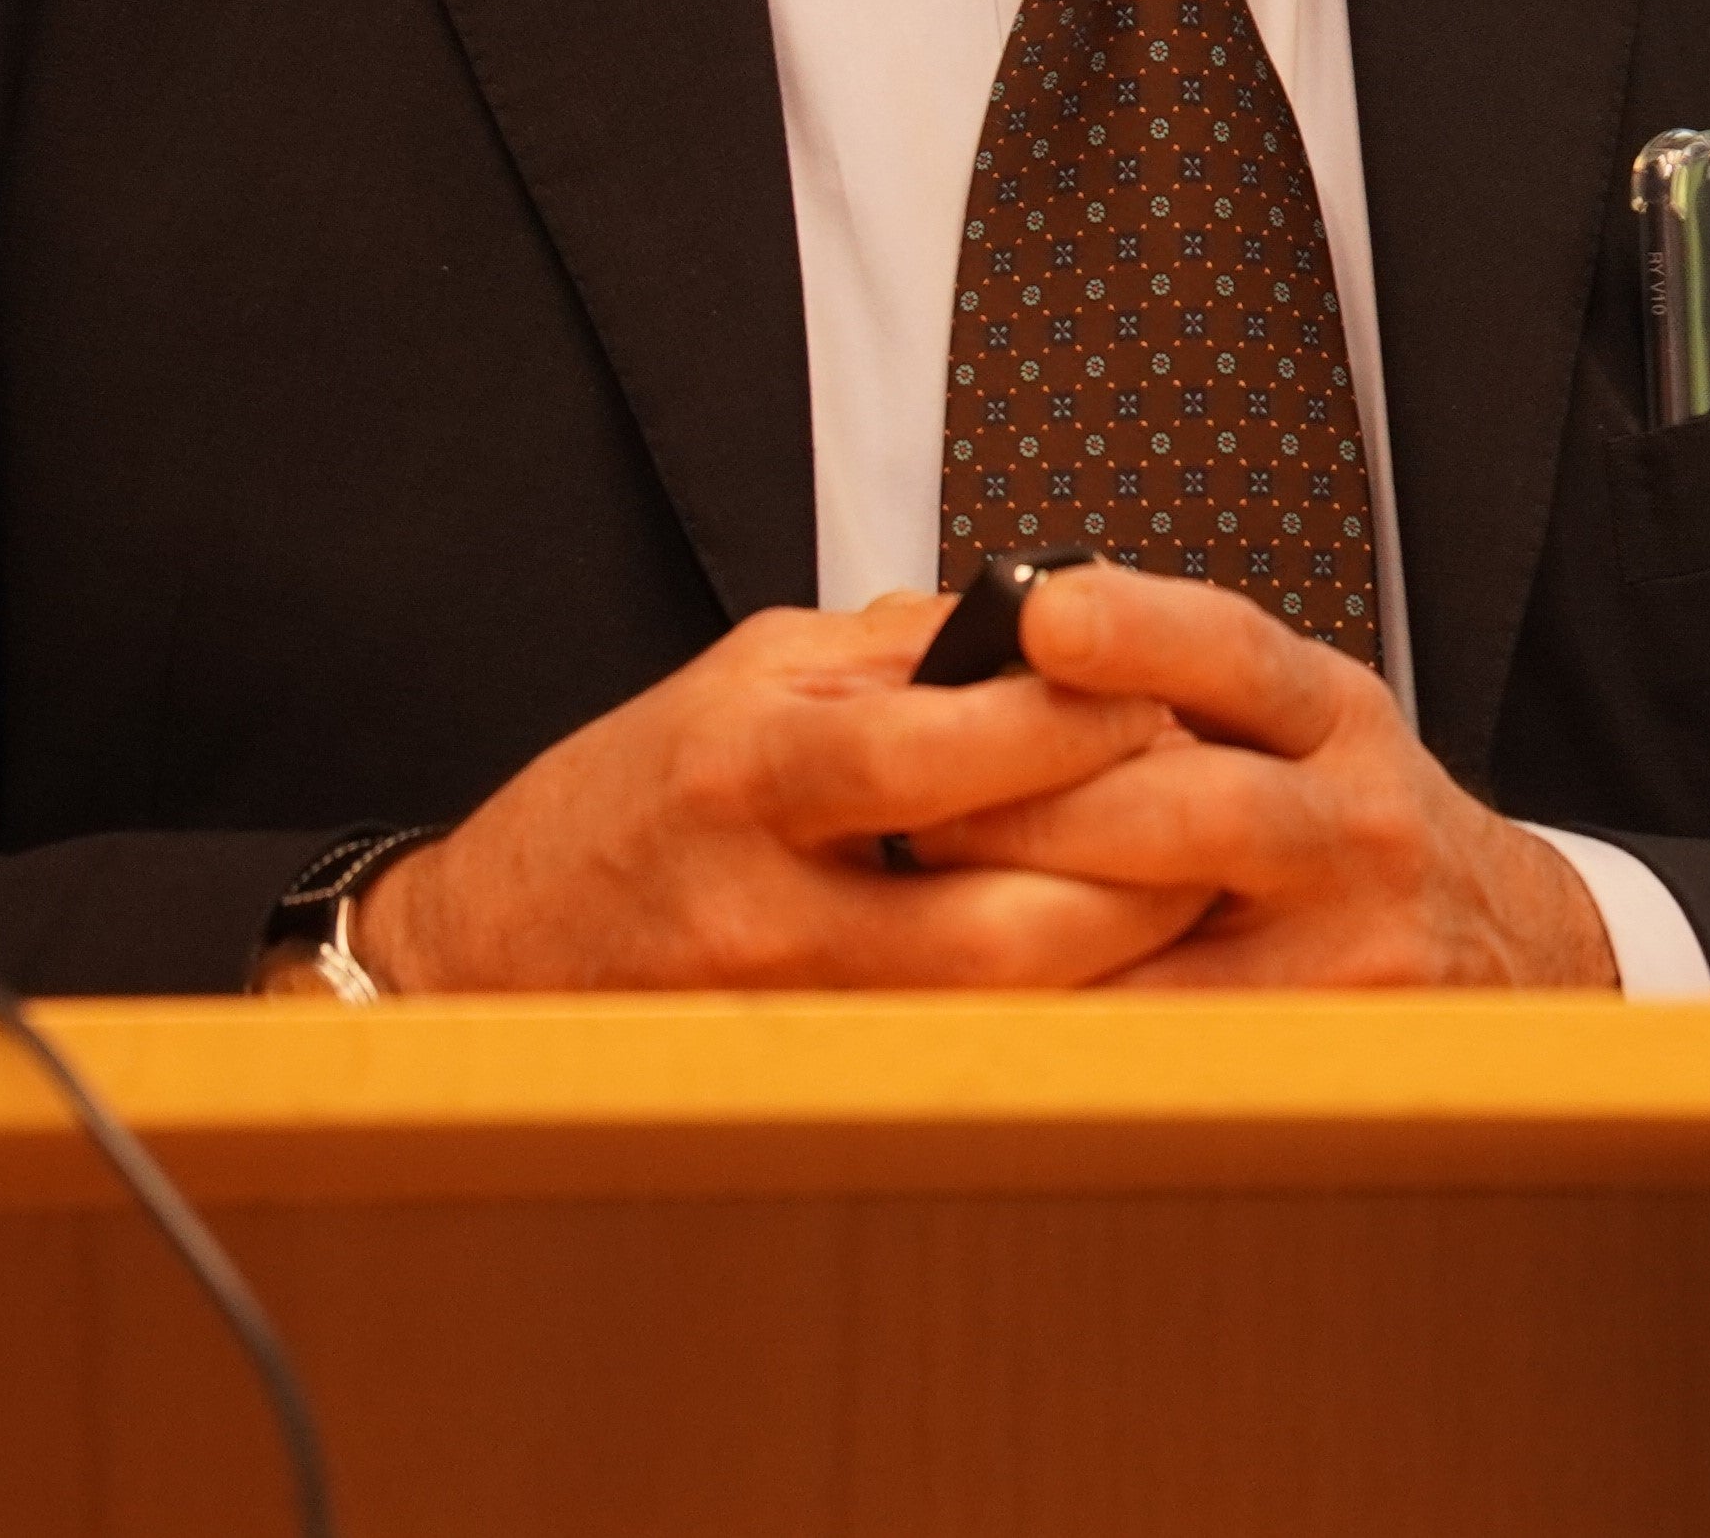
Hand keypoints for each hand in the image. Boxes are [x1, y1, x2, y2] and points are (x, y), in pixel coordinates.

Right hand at [349, 596, 1216, 992]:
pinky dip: (1053, 1011)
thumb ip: (900, 651)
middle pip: (1001, 913)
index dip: (1077, 727)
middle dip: (1135, 871)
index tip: (1157, 701)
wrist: (493, 942)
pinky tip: (1111, 970)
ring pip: (1000, 1006)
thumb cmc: (640, 788)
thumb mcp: (752, 669)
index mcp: (753, 755)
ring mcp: (787, 1007)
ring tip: (1187, 895)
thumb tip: (1051, 633)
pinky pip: (964, 1050)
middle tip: (1216, 819)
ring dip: (1118, 955)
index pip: (949, 746)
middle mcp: (769, 893)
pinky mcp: (803, 1076)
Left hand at [902, 561, 1617, 988]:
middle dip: (1043, 815)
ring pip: (1183, 946)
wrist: (1512, 945)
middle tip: (918, 818)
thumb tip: (980, 650)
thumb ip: (1169, 684)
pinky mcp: (1337, 1052)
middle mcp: (1357, 821)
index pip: (1236, 650)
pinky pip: (1186, 1051)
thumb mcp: (1291, 718)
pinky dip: (1088, 1036)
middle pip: (1195, 809)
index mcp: (1331, 712)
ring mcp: (1355, 947)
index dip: (1137, 629)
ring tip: (930, 928)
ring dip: (1046, 939)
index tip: (1036, 614)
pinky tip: (1001, 1025)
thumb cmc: (1345, 816)